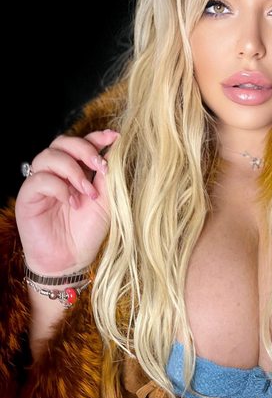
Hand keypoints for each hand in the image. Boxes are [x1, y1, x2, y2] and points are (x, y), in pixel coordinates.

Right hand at [15, 129, 119, 273]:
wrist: (70, 261)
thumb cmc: (87, 232)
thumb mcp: (105, 203)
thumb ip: (108, 178)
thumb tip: (117, 151)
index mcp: (76, 171)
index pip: (82, 143)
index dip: (96, 136)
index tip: (114, 137)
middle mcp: (56, 173)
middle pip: (62, 142)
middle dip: (84, 149)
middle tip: (100, 166)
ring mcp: (40, 183)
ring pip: (49, 156)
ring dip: (72, 170)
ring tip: (87, 192)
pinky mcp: (28, 197)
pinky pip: (39, 179)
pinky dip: (59, 187)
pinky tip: (72, 202)